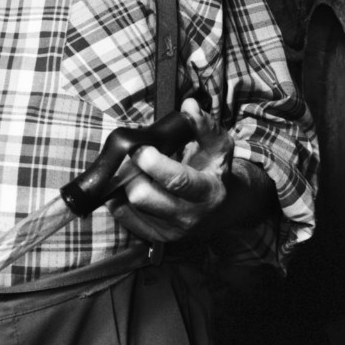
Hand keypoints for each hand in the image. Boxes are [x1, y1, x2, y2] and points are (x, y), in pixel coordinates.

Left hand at [110, 97, 233, 242]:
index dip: (152, 163)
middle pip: (142, 196)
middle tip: (132, 157)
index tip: (138, 147)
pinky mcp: (155, 238)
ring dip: (124, 184)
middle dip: (132, 173)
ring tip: (134, 170)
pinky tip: (131, 185)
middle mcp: (188, 217)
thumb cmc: (216, 171)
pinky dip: (120, 198)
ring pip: (129, 206)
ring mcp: (170, 231)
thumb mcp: (218, 146)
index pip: (176, 180)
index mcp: (207, 192)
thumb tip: (188, 106)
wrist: (224, 208)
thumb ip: (203, 125)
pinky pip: (123, 216)